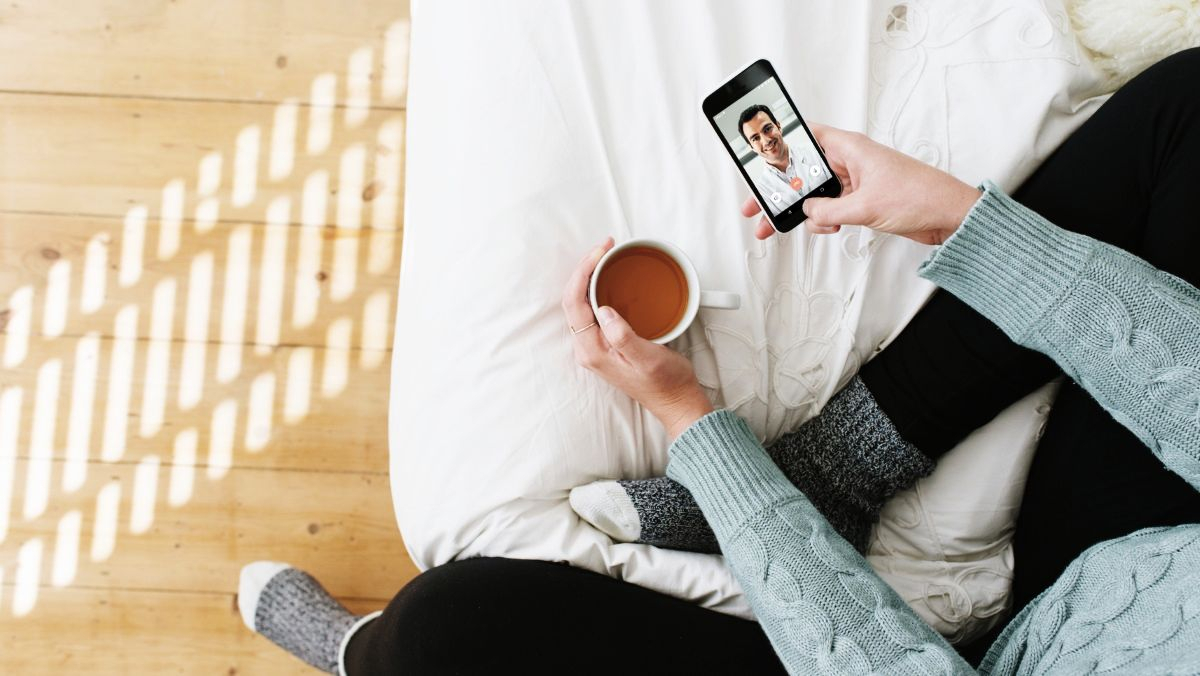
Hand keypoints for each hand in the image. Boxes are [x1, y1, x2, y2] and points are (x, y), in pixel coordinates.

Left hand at [561, 237, 714, 439]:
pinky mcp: (606, 343)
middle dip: (584, 268)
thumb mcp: (648, 359)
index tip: (601, 252)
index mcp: (592, 351)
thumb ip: (623, 337)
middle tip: (605, 247)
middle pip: (573, 299)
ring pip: (581, 302)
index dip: (583, 271)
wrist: (676, 401)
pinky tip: (609, 277)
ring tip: (605, 255)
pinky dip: (598, 288)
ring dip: (590, 276)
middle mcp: (588, 348)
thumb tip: (604, 310)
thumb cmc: (666, 383)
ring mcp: (595, 346)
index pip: (574, 302)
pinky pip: (593, 309)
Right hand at [740, 124, 981, 245]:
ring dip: (801, 211)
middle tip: (756, 204)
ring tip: (779, 224)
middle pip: (804, 172)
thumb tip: (807, 213)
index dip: (780, 145)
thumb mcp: (865, 206)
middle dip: (780, 190)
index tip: (758, 158)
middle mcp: (851, 161)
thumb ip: (828, 210)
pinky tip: (825, 228)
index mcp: (851, 148)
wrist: (949, 216)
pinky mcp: (863, 201)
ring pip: (816, 194)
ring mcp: (856, 182)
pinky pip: (831, 208)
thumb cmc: (920, 196)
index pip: (806, 136)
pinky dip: (823, 219)